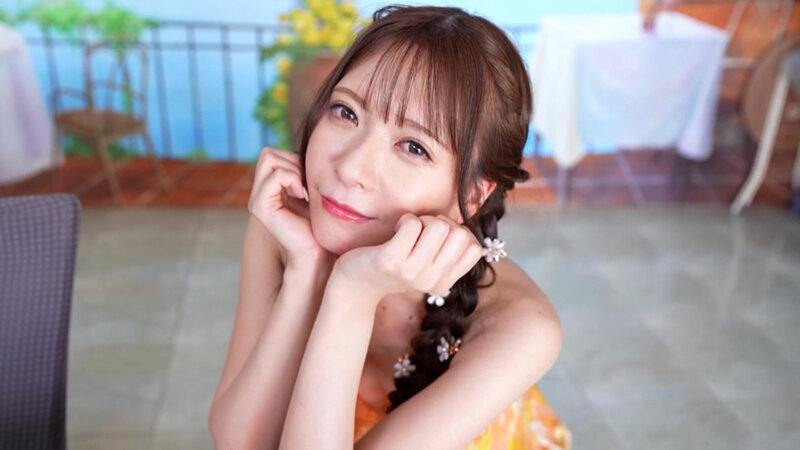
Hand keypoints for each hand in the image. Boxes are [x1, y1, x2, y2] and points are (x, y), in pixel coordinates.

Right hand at [248, 147, 328, 261]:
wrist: (317, 251)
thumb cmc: (319, 224)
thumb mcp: (310, 191)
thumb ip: (301, 173)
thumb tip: (304, 150)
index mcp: (268, 189)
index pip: (273, 154)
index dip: (294, 160)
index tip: (309, 180)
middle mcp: (258, 193)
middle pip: (268, 154)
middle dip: (292, 161)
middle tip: (306, 182)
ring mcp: (257, 200)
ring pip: (269, 160)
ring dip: (293, 169)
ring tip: (304, 189)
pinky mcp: (261, 207)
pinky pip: (274, 176)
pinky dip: (292, 179)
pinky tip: (302, 195)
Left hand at [330, 213, 484, 307]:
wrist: (355, 283)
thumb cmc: (394, 265)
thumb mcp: (426, 265)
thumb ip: (447, 251)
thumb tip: (466, 225)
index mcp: (444, 282)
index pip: (475, 248)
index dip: (459, 233)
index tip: (437, 237)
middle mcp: (431, 280)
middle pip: (459, 234)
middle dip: (442, 223)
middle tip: (421, 231)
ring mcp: (411, 272)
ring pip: (439, 226)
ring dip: (422, 220)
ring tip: (407, 231)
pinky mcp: (391, 260)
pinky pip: (412, 223)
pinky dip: (406, 219)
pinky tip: (395, 231)